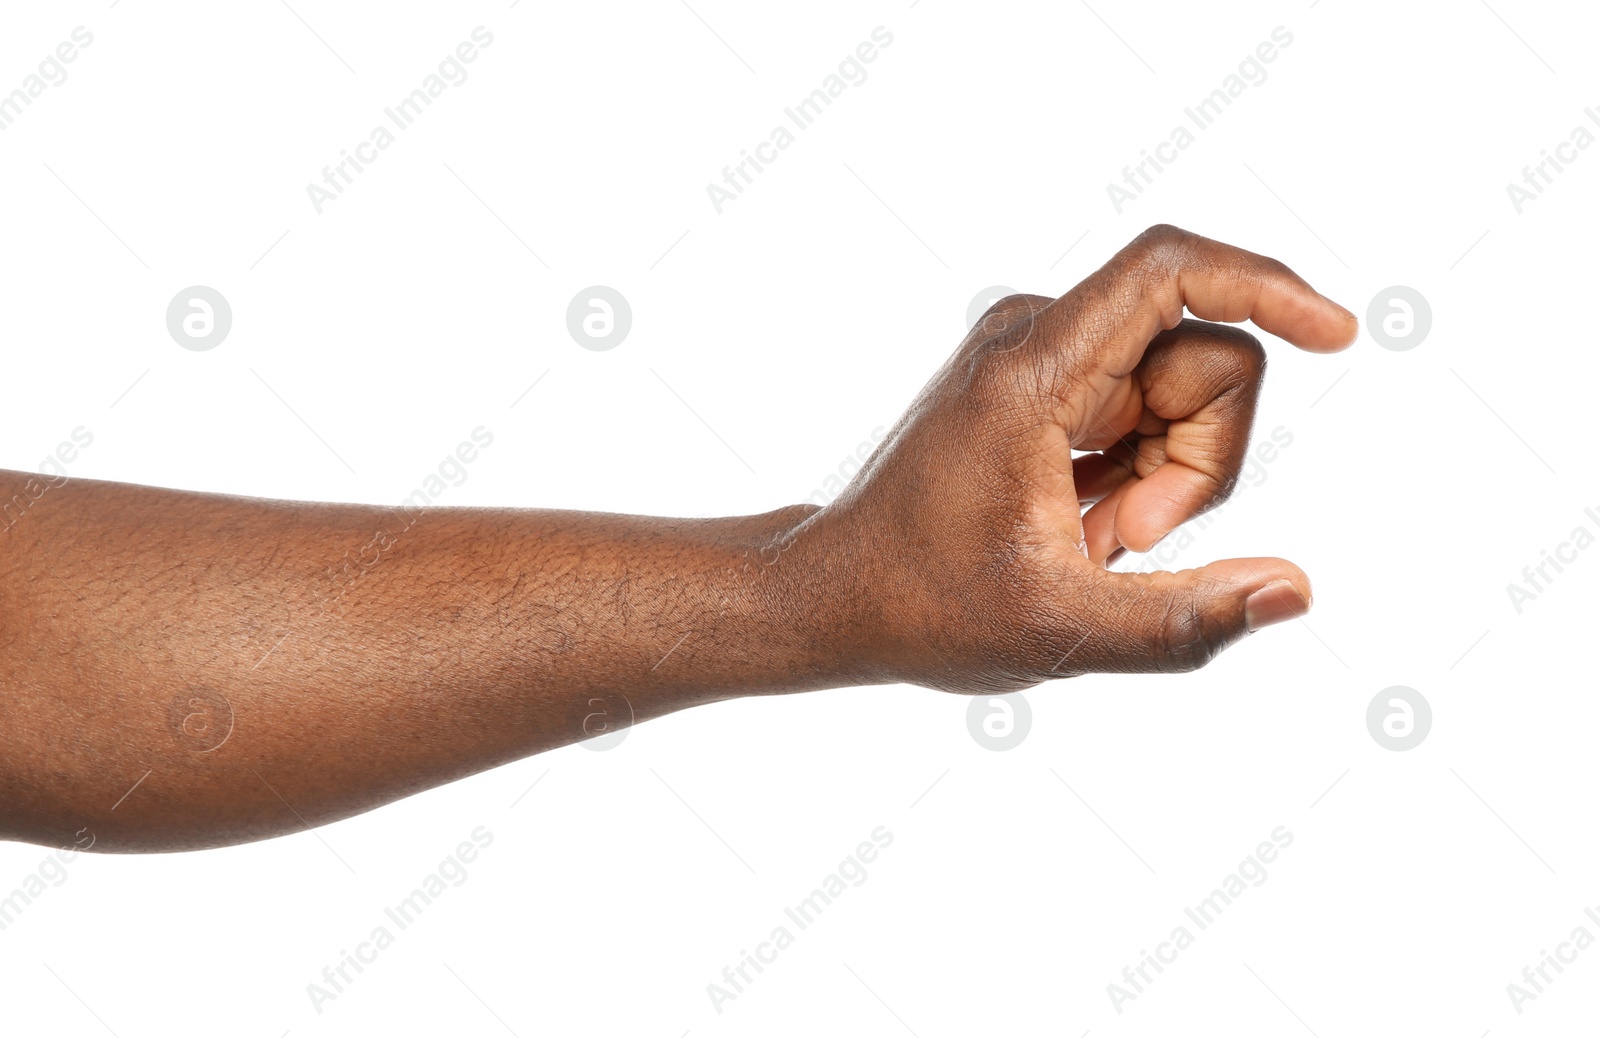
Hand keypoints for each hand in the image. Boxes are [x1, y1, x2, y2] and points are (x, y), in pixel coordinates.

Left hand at [795, 225, 1357, 692]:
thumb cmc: (926, 610)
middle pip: (1206, 356)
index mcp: (1032, 372)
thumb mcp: (1058, 632)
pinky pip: (1150, 406)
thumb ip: (1182, 621)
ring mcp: (1042, 355)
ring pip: (1187, 387)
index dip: (1266, 287)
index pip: (1168, 271)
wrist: (840, 594)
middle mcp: (1037, 336)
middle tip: (1120, 543)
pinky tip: (1083, 524)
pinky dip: (1142, 474)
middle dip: (1199, 463)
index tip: (1340, 334)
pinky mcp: (1049, 380)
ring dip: (1168, 477)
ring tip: (1090, 540)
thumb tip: (1294, 590)